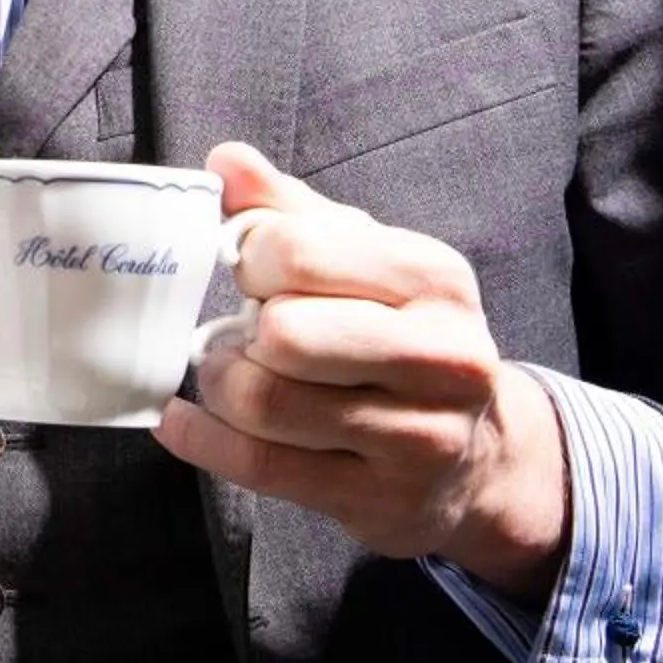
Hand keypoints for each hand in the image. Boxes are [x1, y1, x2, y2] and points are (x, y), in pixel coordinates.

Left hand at [153, 142, 570, 598]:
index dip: (251, 259)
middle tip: (245, 331)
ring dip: (221, 384)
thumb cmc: (399, 333)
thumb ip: (290, 209)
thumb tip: (227, 161)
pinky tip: (182, 420)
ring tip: (230, 372)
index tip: (254, 272)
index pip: (299, 251)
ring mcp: (417, 439)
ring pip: (264, 404)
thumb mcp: (364, 258)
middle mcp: (443, 360)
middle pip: (283, 335)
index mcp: (435, 281)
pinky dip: (199, 438)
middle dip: (241, 330)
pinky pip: (257, 465)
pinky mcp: (378, 501)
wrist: (479, 453)